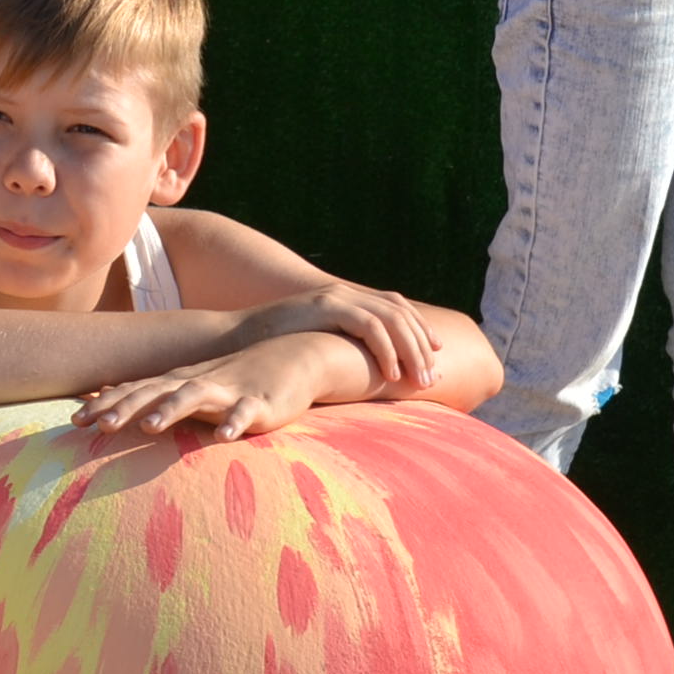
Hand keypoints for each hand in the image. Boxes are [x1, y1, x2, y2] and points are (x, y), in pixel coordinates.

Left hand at [75, 336, 327, 443]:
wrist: (292, 358)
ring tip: (149, 428)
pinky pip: (244, 412)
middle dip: (125, 408)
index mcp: (178, 382)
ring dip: (170, 410)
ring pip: (194, 397)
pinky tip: (223, 436)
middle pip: (154, 392)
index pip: (134, 391)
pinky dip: (233, 422)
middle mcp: (197, 382)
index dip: (105, 405)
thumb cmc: (234, 379)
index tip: (74, 422)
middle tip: (97, 426)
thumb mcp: (190, 386)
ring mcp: (227, 390)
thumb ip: (152, 396)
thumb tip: (108, 398)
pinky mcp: (259, 403)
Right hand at [234, 280, 438, 393]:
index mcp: (345, 299)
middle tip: (434, 376)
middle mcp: (345, 293)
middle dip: (423, 344)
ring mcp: (335, 297)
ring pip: (391, 319)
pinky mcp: (325, 307)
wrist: (235, 339)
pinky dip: (386, 349)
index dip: (420, 328)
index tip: (438, 353)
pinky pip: (368, 326)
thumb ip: (338, 347)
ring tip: (421, 380)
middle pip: (400, 312)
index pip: (395, 306)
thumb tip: (361, 368)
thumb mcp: (313, 343)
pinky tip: (392, 373)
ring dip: (412, 350)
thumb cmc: (271, 349)